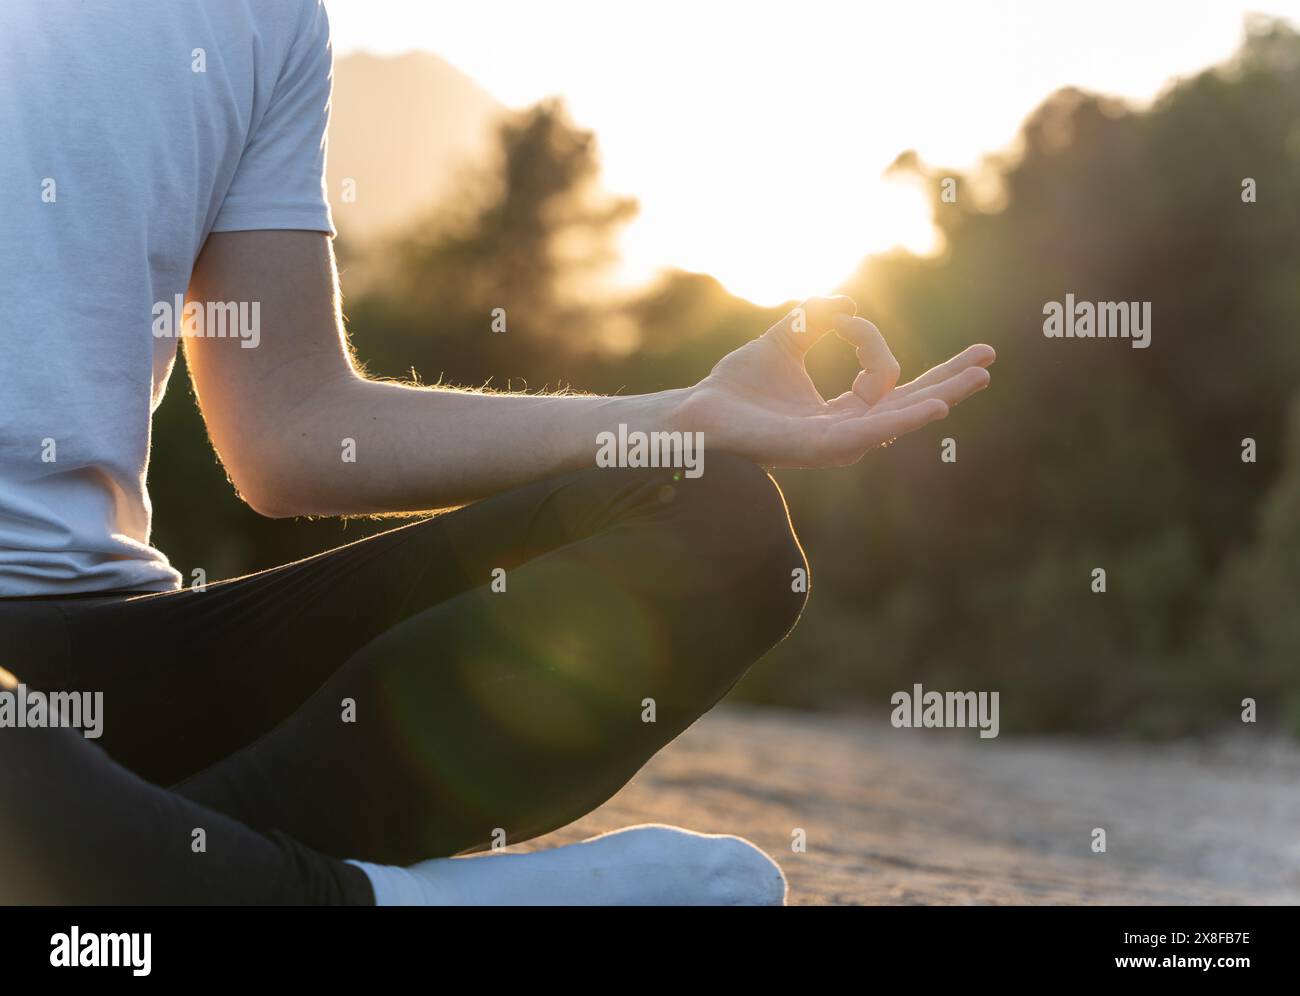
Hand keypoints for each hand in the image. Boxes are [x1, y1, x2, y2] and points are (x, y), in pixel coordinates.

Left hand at [675, 295, 993, 467]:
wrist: (696, 412)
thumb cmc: (735, 385)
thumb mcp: (783, 339)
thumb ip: (815, 319)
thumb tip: (850, 304)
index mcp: (839, 413)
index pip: (885, 380)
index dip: (872, 340)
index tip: (843, 317)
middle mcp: (845, 431)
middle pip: (909, 405)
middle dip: (950, 380)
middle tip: (989, 359)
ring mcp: (835, 443)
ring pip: (899, 419)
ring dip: (941, 396)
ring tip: (978, 379)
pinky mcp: (819, 448)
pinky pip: (870, 432)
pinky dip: (904, 418)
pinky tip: (935, 406)